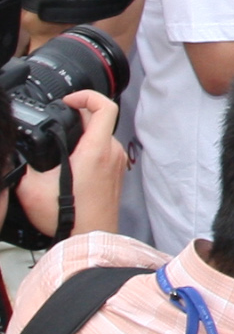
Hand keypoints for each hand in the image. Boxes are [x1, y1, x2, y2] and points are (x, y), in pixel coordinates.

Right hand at [14, 90, 128, 237]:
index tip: (68, 101)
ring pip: (102, 136)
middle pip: (100, 120)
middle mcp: (112, 153)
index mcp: (96, 150)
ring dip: (82, 133)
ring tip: (60, 142)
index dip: (86, 96)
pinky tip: (70, 160)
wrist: (89, 238)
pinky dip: (89, 148)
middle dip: (78, 115)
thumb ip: (23, 166)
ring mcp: (117, 164)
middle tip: (58, 121)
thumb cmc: (69, 217)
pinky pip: (104, 151)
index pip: (105, 107)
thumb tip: (17, 156)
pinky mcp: (116, 174)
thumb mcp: (32, 189)